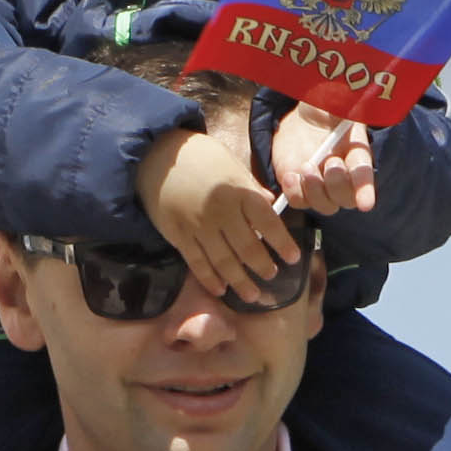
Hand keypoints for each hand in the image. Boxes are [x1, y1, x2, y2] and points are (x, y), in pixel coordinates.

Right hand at [136, 124, 306, 303]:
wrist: (157, 156)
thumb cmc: (201, 158)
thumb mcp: (232, 165)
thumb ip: (252, 188)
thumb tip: (272, 203)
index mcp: (239, 191)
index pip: (268, 222)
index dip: (282, 242)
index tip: (293, 257)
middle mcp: (221, 211)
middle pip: (247, 247)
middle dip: (262, 266)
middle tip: (272, 275)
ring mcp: (199, 226)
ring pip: (224, 261)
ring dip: (240, 281)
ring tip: (252, 294)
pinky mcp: (179, 235)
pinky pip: (197, 262)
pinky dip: (210, 278)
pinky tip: (221, 289)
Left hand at [265, 105, 377, 215]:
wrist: (304, 118)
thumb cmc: (327, 108)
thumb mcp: (338, 101)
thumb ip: (345, 105)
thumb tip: (348, 102)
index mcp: (357, 155)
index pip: (364, 177)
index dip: (365, 191)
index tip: (366, 204)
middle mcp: (342, 177)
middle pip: (345, 198)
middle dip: (338, 184)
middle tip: (331, 162)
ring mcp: (321, 186)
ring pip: (324, 205)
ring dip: (315, 192)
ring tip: (307, 167)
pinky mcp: (299, 188)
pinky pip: (298, 201)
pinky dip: (294, 192)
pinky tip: (291, 175)